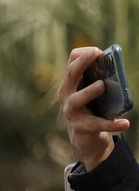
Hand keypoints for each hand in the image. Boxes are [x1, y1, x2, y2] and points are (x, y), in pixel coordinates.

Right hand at [60, 47, 129, 170]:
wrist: (86, 138)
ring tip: (102, 85)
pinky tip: (124, 123)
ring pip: (76, 99)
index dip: (82, 55)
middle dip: (82, 63)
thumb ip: (100, 79)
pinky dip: (111, 124)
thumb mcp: (93, 92)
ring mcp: (71, 112)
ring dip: (88, 91)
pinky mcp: (81, 127)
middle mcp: (66, 96)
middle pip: (70, 75)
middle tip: (95, 54)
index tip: (96, 52)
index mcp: (70, 84)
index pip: (71, 63)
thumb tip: (116, 69)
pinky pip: (97, 124)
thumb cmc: (92, 109)